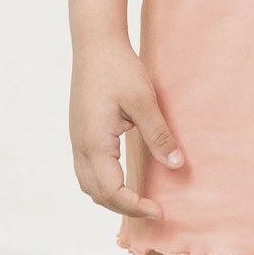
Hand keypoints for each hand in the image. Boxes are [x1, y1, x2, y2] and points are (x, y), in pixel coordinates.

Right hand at [69, 36, 183, 219]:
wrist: (96, 44)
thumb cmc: (119, 69)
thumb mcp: (144, 101)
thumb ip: (159, 135)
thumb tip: (177, 165)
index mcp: (94, 143)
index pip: (111, 191)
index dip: (134, 206)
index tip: (159, 210)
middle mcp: (80, 146)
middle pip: (96, 193)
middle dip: (123, 206)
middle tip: (152, 207)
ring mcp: (77, 139)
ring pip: (88, 183)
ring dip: (111, 195)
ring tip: (138, 196)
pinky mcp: (80, 131)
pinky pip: (87, 168)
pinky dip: (103, 181)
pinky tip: (122, 174)